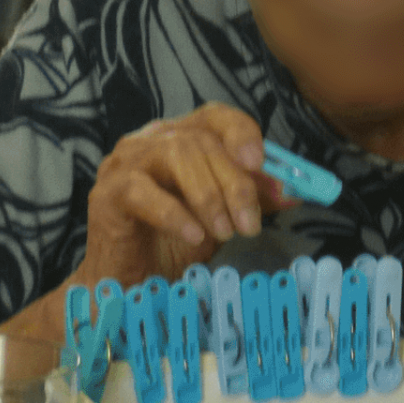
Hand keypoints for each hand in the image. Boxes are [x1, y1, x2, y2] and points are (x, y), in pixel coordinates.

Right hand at [70, 103, 289, 289]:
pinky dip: (175, 213)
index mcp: (180, 138)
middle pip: (201, 141)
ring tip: (225, 232)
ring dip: (208, 196)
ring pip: (175, 154)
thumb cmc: (172, 246)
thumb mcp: (223, 219)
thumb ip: (254, 200)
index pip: (215, 117)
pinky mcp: (106, 193)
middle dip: (234, 183)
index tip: (261, 164)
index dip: (242, 134)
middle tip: (250, 225)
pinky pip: (142, 191)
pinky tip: (195, 236)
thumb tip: (297, 190)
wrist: (127, 285)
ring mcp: (124, 163)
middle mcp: (150, 141)